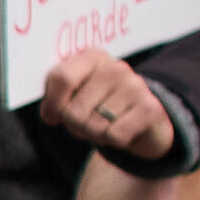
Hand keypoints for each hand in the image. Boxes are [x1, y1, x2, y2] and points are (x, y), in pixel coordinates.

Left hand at [32, 47, 182, 168]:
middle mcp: (115, 67)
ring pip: (94, 127)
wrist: (144, 120)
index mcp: (92, 58)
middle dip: (76, 126)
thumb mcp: (74, 96)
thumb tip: (49, 114)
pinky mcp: (150, 108)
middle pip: (73, 112)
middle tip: (89, 122)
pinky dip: (114, 141)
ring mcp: (135, 86)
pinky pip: (115, 136)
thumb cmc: (100, 105)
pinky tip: (122, 131)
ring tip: (107, 125)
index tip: (54, 115)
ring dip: (96, 135)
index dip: (53, 105)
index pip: (61, 78)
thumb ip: (55, 99)